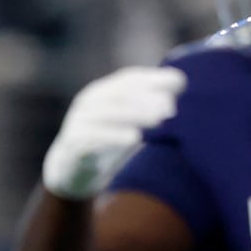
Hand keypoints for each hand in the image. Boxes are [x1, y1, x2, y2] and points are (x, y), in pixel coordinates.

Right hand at [42, 66, 186, 199]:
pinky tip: (135, 138)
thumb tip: (180, 90)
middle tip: (171, 109)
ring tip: (159, 121)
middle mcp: (88, 102)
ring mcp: (77, 121)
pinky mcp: (72, 143)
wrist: (70, 172)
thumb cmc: (107, 144)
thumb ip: (149, 107)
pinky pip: (93, 136)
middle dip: (147, 98)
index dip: (155, 79)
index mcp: (103, 91)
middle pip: (119, 94)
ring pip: (107, 113)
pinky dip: (115, 136)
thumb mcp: (128, 123)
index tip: (180, 84)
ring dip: (135, 115)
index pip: (130, 79)